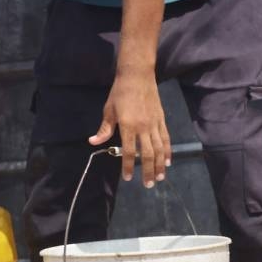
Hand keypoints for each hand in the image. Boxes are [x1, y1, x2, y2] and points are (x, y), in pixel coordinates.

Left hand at [89, 69, 170, 187]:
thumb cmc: (120, 93)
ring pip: (159, 148)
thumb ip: (104, 129)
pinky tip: (167, 161)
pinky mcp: (162, 120)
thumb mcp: (109, 111)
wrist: (138, 76)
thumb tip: (93, 142)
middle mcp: (143, 127)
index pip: (128, 152)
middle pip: (147, 154)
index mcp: (128, 126)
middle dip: (147, 171)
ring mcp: (155, 124)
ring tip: (159, 177)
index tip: (128, 178)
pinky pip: (166, 138)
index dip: (127, 166)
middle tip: (148, 184)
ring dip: (159, 164)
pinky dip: (167, 151)